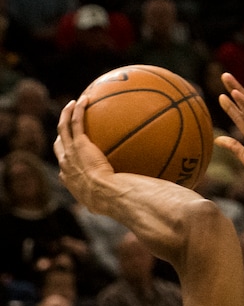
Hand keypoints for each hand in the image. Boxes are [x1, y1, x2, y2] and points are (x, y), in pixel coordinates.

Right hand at [54, 97, 114, 211]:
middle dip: (60, 135)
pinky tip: (83, 99)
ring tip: (71, 105)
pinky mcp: (79, 143)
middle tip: (65, 127)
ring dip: (65, 114)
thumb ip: (109, 202)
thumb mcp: (105, 205)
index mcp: (70, 180)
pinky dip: (77, 110)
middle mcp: (66, 165)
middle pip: (58, 146)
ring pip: (63, 128)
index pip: (64, 167)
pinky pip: (76, 121)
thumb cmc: (108, 203)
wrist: (104, 194)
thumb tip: (123, 206)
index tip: (71, 156)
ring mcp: (70, 152)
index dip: (66, 160)